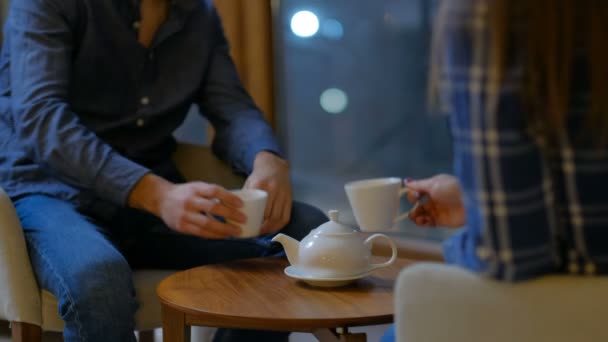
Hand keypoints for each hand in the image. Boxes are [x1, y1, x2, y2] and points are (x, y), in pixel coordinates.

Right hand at [128, 174, 245, 238]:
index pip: (215, 191)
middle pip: (213, 208)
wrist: (161, 199)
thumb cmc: (185, 193)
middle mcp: (190, 201)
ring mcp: (185, 215)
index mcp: (195, 188)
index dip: (229, 197)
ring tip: (236, 231)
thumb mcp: (196, 187)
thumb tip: (233, 202)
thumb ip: (211, 194)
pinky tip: (224, 236)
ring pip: (207, 223)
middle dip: (230, 214)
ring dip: (224, 229)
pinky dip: (214, 235)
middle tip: (243, 219)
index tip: (241, 204)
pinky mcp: (182, 227)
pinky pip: (201, 233)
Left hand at [244, 151, 291, 234]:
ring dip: (271, 228)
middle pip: (269, 215)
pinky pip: (286, 216)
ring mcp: (283, 195)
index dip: (255, 221)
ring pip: (278, 217)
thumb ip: (243, 196)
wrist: (274, 165)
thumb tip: (231, 212)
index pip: (258, 208)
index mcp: (260, 185)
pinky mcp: (289, 198)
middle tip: (254, 233)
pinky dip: (279, 225)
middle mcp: (273, 190)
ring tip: (263, 233)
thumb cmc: (259, 176)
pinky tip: (273, 228)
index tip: (249, 228)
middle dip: (262, 228)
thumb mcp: (249, 182)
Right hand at [405, 174, 464, 227]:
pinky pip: (428, 223)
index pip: (418, 191)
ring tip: (417, 217)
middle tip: (415, 209)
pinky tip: (422, 221)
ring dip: (416, 216)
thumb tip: (406, 182)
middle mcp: (435, 198)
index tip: (415, 196)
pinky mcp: (441, 221)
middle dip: (413, 207)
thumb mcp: (434, 184)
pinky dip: (422, 222)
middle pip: (418, 204)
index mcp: (433, 186)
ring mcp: (438, 210)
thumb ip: (419, 185)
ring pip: (421, 214)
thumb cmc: (452, 189)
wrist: (471, 204)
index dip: (413, 194)